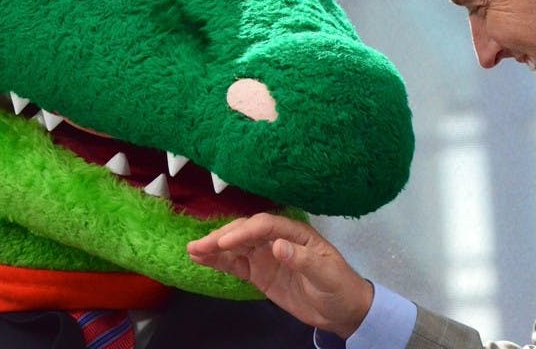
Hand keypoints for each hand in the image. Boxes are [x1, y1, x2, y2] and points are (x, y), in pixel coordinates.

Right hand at [187, 212, 372, 338]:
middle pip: (245, 231)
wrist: (342, 310)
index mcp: (294, 232)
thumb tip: (277, 246)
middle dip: (222, 237)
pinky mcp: (259, 272)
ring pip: (236, 246)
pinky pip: (236, 264)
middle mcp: (276, 239)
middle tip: (199, 245)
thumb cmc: (340, 286)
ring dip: (214, 247)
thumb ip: (302, 260)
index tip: (224, 243)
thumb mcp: (326, 273)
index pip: (264, 226)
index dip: (243, 232)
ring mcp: (265, 255)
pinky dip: (218, 261)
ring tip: (192, 250)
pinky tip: (201, 259)